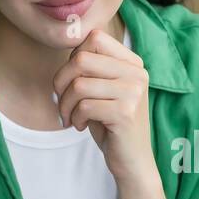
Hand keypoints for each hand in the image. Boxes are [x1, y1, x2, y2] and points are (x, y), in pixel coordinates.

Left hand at [52, 28, 155, 182]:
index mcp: (133, 63)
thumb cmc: (111, 124)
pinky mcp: (125, 113)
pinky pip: (84, 106)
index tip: (71, 81)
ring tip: (72, 117)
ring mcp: (134, 92)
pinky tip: (82, 126)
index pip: (94, 38)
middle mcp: (137, 73)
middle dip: (62, 82)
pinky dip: (75, 118)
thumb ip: (91, 66)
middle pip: (82, 59)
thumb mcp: (102, 89)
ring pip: (79, 85)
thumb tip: (67, 38)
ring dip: (66, 105)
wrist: (132, 160)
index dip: (73, 58)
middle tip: (63, 102)